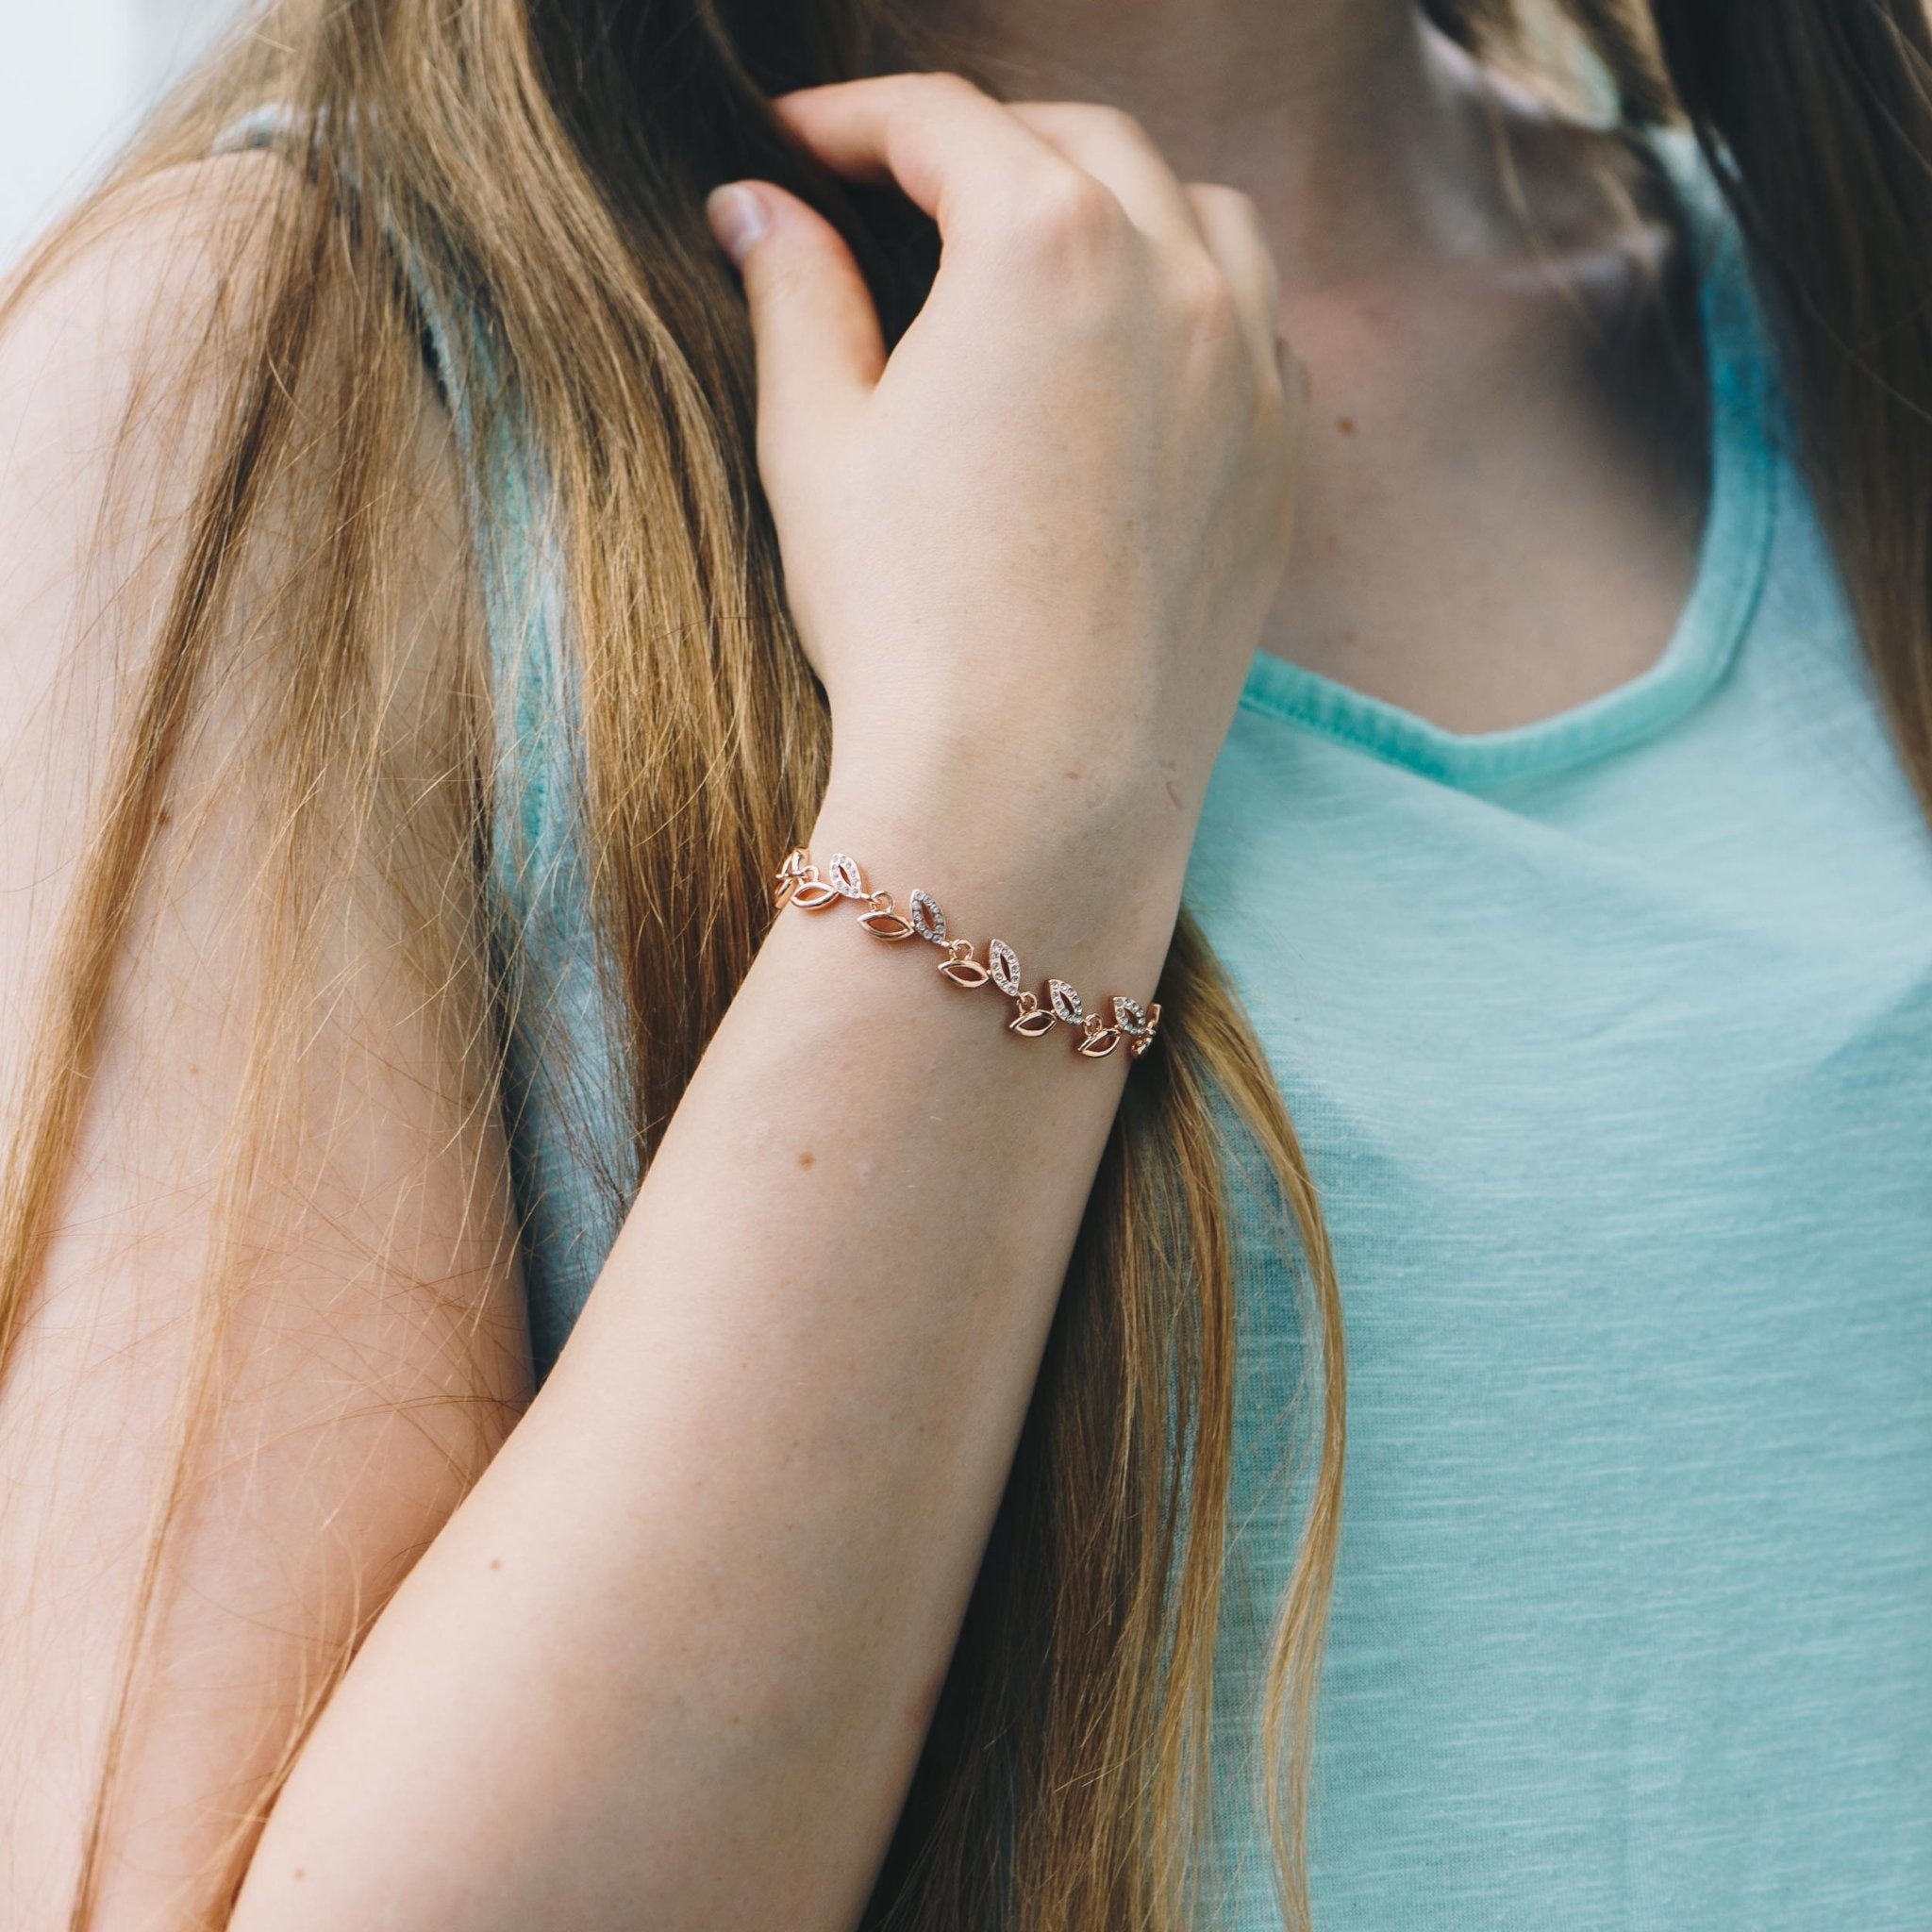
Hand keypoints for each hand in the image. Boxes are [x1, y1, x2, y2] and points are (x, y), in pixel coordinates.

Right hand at [708, 73, 1302, 860]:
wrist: (1036, 787)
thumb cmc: (914, 622)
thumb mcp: (818, 443)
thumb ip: (794, 295)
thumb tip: (757, 207)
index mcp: (1043, 242)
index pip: (943, 124)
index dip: (852, 119)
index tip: (797, 144)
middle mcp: (1173, 275)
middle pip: (1080, 141)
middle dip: (985, 141)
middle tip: (904, 184)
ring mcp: (1245, 368)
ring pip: (1199, 213)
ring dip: (1116, 196)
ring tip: (1040, 245)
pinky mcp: (1277, 461)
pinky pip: (1255, 322)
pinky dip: (1195, 293)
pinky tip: (1134, 347)